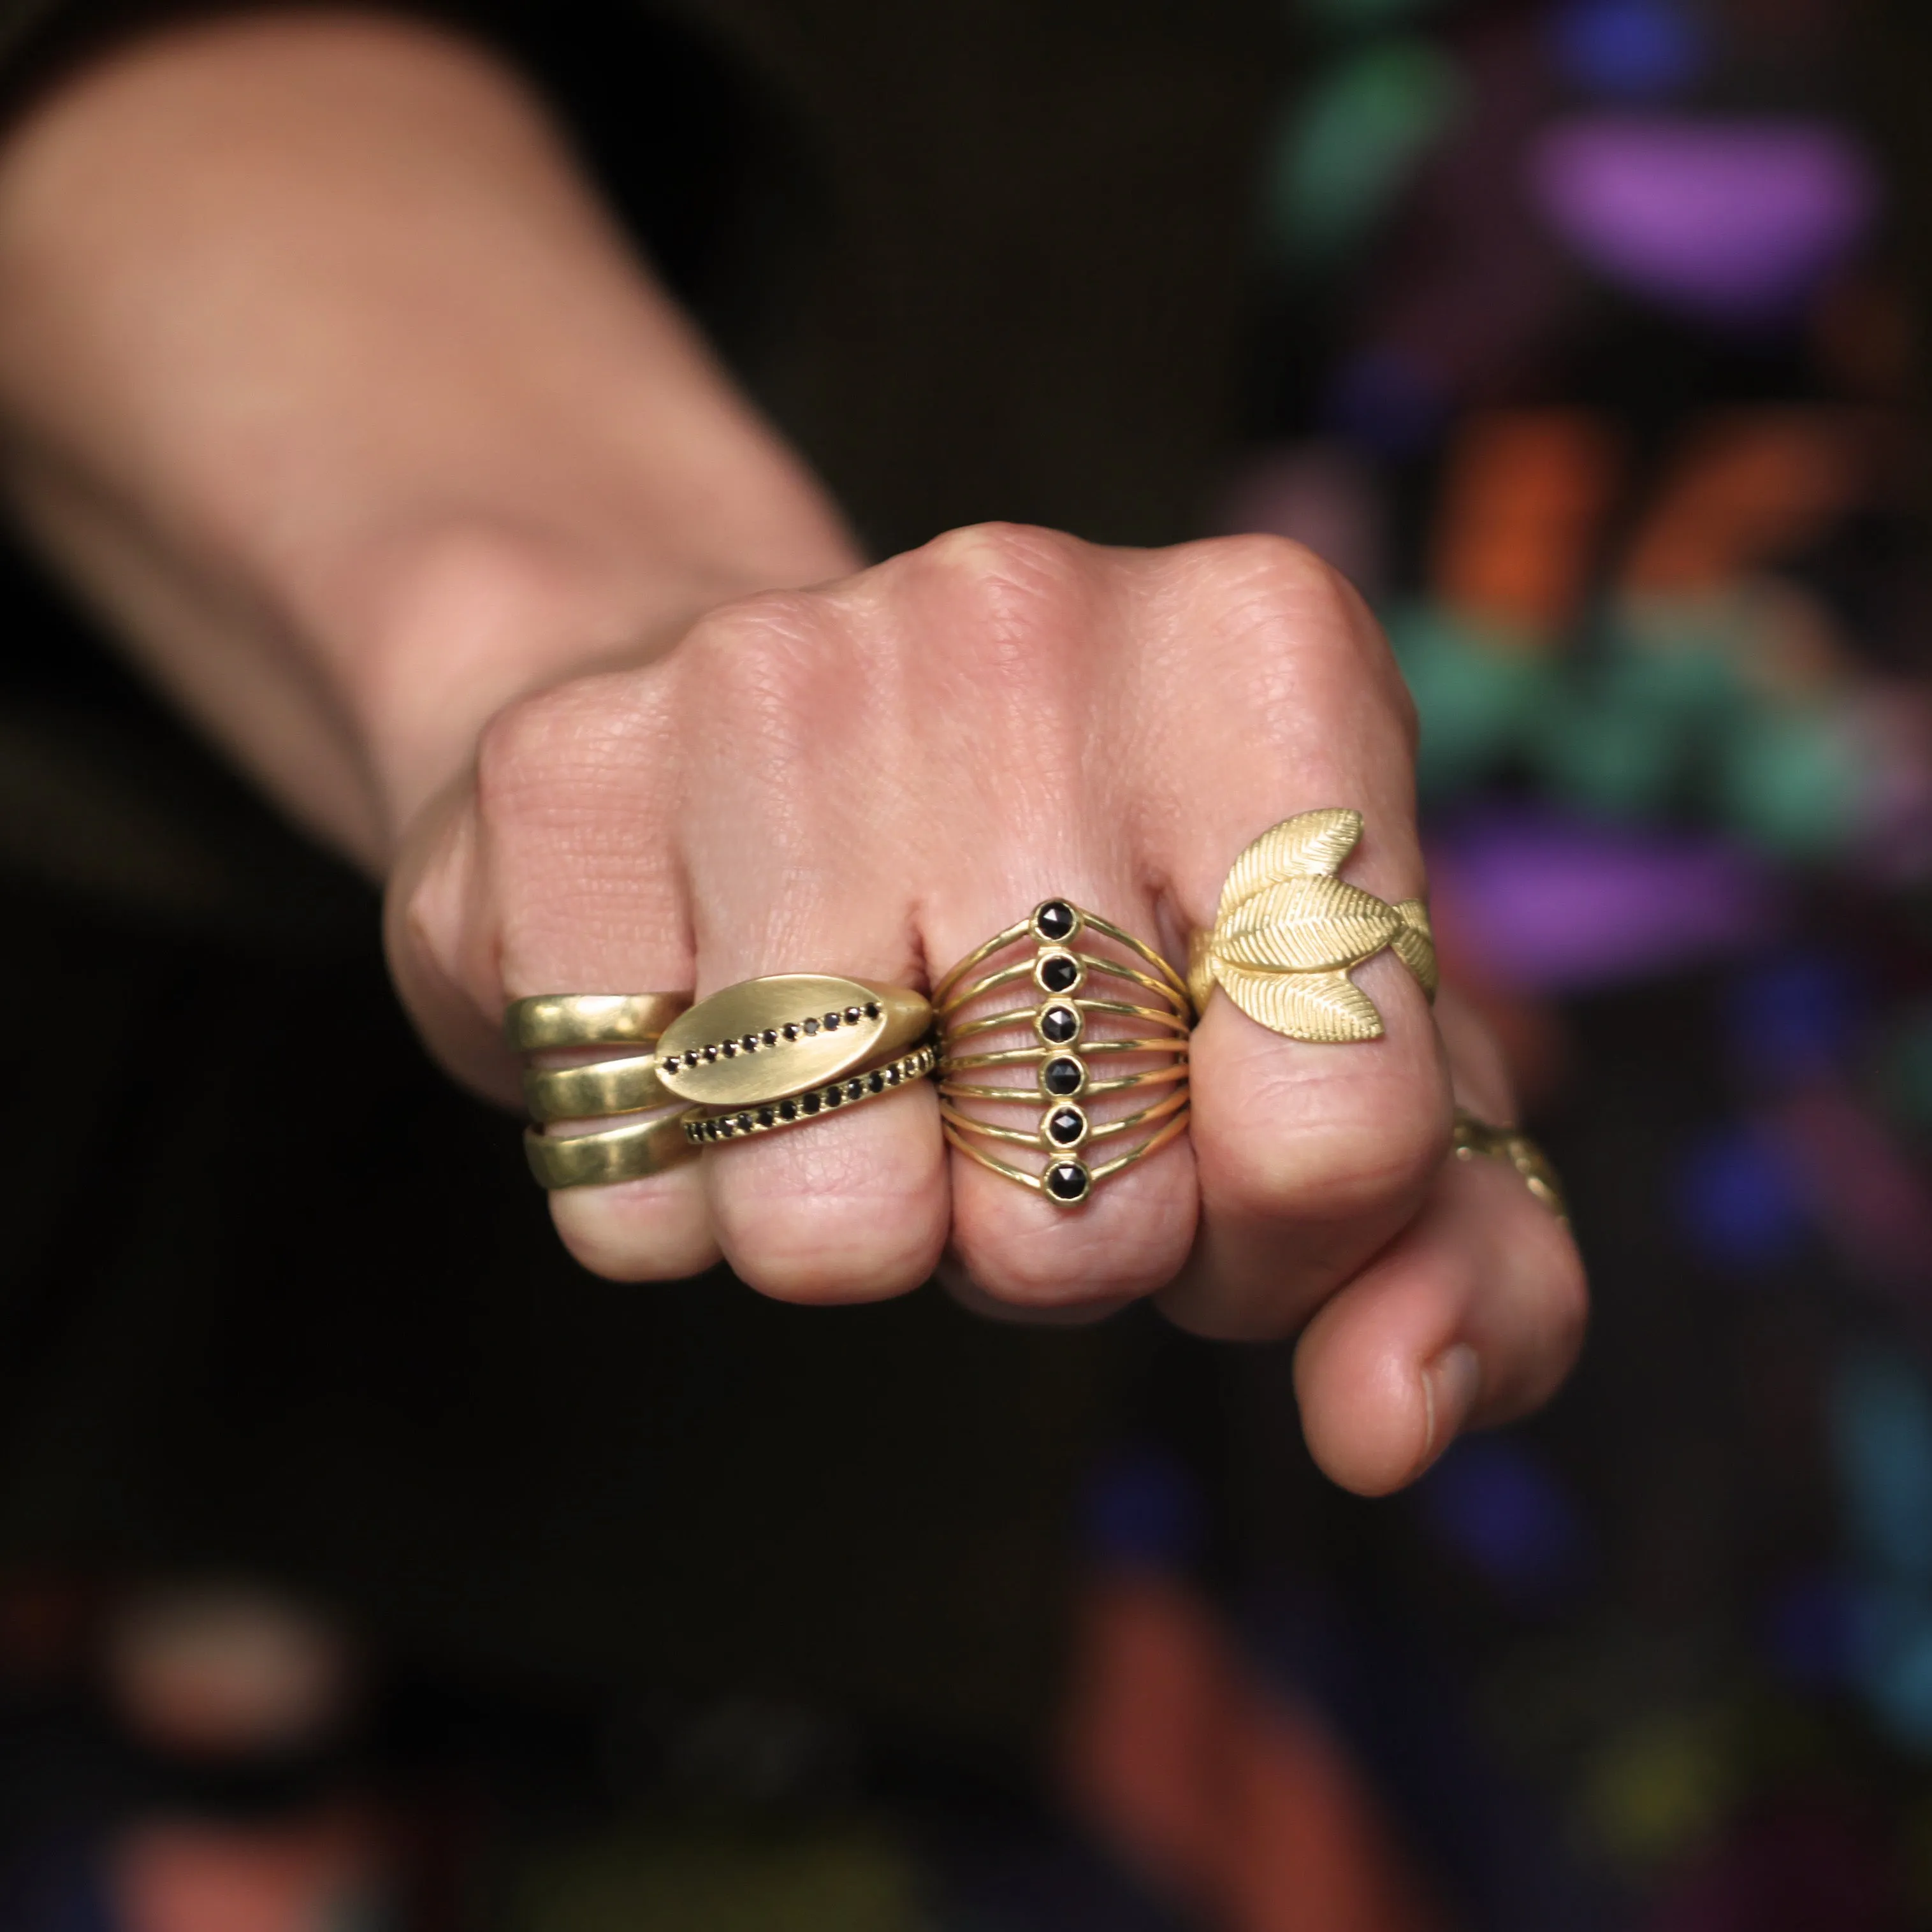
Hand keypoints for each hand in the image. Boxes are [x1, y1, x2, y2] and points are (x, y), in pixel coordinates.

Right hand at [388, 523, 1586, 1492]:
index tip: (1210, 1163)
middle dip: (1057, 1242)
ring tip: (864, 1075)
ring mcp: (763, 680)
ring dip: (868, 1230)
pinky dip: (684, 1203)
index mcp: (1265, 653)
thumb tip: (1393, 1421)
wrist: (746, 745)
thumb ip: (1454, 1254)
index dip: (1272, 1238)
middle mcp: (1019, 616)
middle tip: (1009, 1111)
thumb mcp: (1320, 1063)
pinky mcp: (559, 786)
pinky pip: (637, 1202)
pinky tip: (704, 1042)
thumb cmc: (1073, 928)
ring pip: (838, 1231)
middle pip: (1091, 1203)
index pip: (1343, 1130)